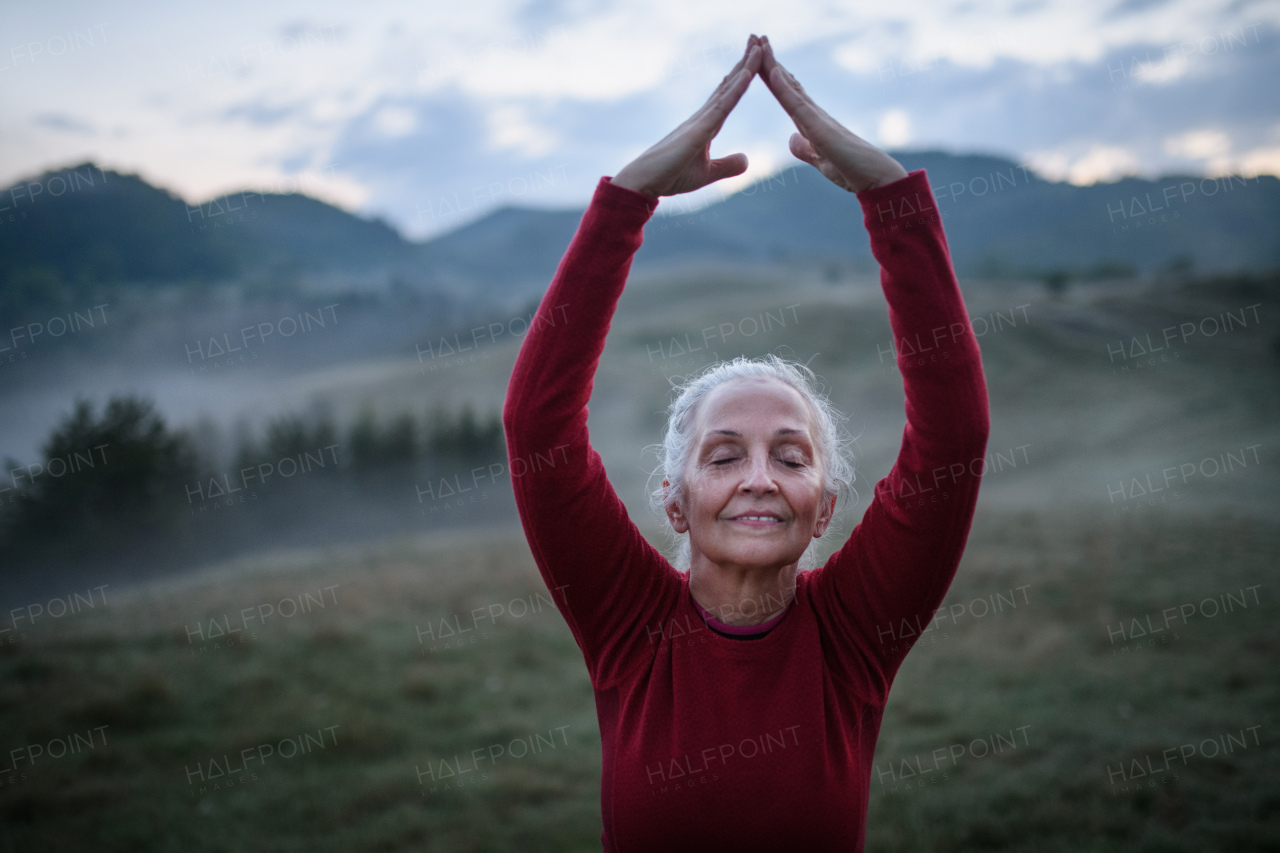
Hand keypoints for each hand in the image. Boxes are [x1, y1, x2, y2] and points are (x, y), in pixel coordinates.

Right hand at [611, 35, 762, 197]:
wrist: (645, 182)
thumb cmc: (670, 176)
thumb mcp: (706, 173)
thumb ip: (727, 166)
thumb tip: (747, 160)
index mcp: (707, 125)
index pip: (729, 96)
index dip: (742, 77)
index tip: (754, 58)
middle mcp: (704, 116)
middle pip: (729, 85)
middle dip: (745, 62)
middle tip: (758, 39)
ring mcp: (701, 120)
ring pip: (728, 89)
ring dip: (745, 67)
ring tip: (758, 46)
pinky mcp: (698, 130)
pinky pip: (722, 106)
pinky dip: (736, 89)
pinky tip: (748, 74)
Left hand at [757, 36, 906, 192]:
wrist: (877, 180)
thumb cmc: (853, 171)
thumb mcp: (821, 161)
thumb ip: (806, 149)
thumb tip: (792, 138)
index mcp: (810, 123)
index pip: (787, 94)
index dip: (771, 76)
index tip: (756, 58)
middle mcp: (814, 114)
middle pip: (787, 83)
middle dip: (769, 61)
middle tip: (754, 37)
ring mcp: (817, 119)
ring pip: (790, 87)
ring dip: (773, 65)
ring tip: (759, 41)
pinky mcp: (820, 130)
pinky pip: (798, 106)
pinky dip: (785, 89)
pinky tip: (773, 73)